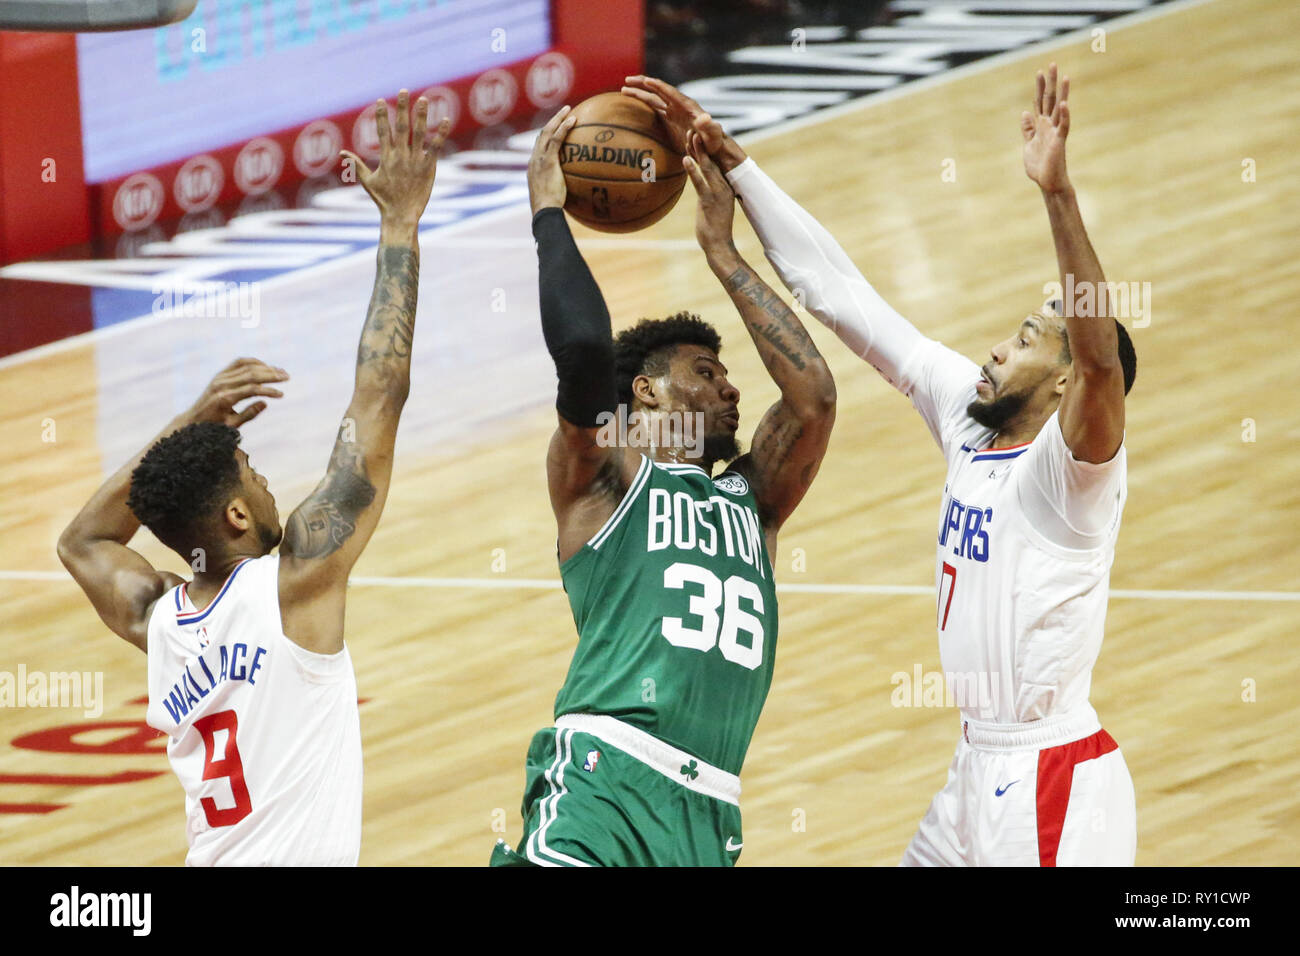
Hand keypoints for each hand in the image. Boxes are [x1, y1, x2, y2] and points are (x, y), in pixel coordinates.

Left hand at [185, 357, 288, 428]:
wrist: (193, 420)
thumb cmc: (213, 427)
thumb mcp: (232, 426)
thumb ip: (249, 414)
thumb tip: (265, 403)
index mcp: (225, 399)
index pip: (252, 389)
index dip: (269, 391)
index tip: (282, 394)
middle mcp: (221, 385)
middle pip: (251, 374)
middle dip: (271, 375)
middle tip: (287, 377)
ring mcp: (219, 377)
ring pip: (247, 366)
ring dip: (265, 367)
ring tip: (280, 371)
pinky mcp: (219, 374)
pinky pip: (238, 362)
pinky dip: (253, 362)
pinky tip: (265, 366)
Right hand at [341, 90, 449, 229]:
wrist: (401, 216)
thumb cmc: (384, 200)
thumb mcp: (367, 182)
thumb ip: (356, 165)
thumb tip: (341, 154)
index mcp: (385, 158)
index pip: (382, 131)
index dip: (381, 115)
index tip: (381, 101)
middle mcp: (400, 156)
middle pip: (401, 127)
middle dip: (402, 108)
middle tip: (404, 91)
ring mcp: (415, 161)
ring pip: (418, 133)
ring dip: (421, 115)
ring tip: (424, 99)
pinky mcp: (428, 167)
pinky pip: (435, 147)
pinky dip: (440, 133)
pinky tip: (445, 119)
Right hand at [528, 104, 576, 214]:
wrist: (544, 211)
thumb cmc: (551, 210)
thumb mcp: (554, 198)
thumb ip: (561, 190)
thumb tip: (576, 193)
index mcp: (534, 168)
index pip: (539, 146)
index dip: (547, 135)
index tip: (555, 128)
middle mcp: (534, 160)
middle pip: (541, 134)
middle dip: (552, 121)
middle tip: (563, 112)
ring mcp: (539, 159)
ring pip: (547, 132)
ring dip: (558, 118)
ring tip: (569, 110)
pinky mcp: (547, 161)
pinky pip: (556, 139)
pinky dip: (564, 127)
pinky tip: (573, 119)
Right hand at [621, 75, 746, 171]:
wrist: (713, 146)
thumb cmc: (714, 141)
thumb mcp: (713, 134)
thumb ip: (709, 126)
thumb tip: (704, 118)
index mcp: (686, 106)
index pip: (670, 93)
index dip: (658, 86)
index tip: (645, 81)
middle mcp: (678, 106)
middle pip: (657, 91)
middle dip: (643, 85)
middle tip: (627, 81)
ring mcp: (673, 112)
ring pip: (653, 99)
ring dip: (639, 93)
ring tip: (624, 90)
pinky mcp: (670, 120)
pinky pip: (654, 109)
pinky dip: (644, 104)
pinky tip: (635, 103)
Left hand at [684, 142, 735, 259]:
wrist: (718, 245)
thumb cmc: (713, 227)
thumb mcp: (710, 206)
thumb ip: (707, 192)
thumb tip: (699, 183)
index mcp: (725, 185)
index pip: (715, 162)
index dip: (706, 147)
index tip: (698, 133)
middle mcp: (723, 186)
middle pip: (713, 160)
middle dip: (704, 143)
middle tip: (695, 126)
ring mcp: (717, 193)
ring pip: (707, 167)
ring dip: (699, 150)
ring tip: (692, 135)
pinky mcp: (709, 201)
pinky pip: (700, 182)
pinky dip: (692, 169)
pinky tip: (685, 158)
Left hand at [1022, 64, 1070, 193]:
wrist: (1047, 183)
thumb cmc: (1040, 166)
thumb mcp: (1028, 144)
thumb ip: (1027, 129)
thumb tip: (1025, 113)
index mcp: (1040, 126)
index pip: (1040, 102)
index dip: (1039, 88)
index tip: (1040, 72)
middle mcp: (1049, 125)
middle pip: (1050, 100)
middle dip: (1051, 83)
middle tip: (1052, 64)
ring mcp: (1055, 132)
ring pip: (1059, 108)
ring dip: (1062, 92)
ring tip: (1065, 76)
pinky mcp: (1059, 141)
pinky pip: (1063, 126)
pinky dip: (1064, 115)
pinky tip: (1064, 103)